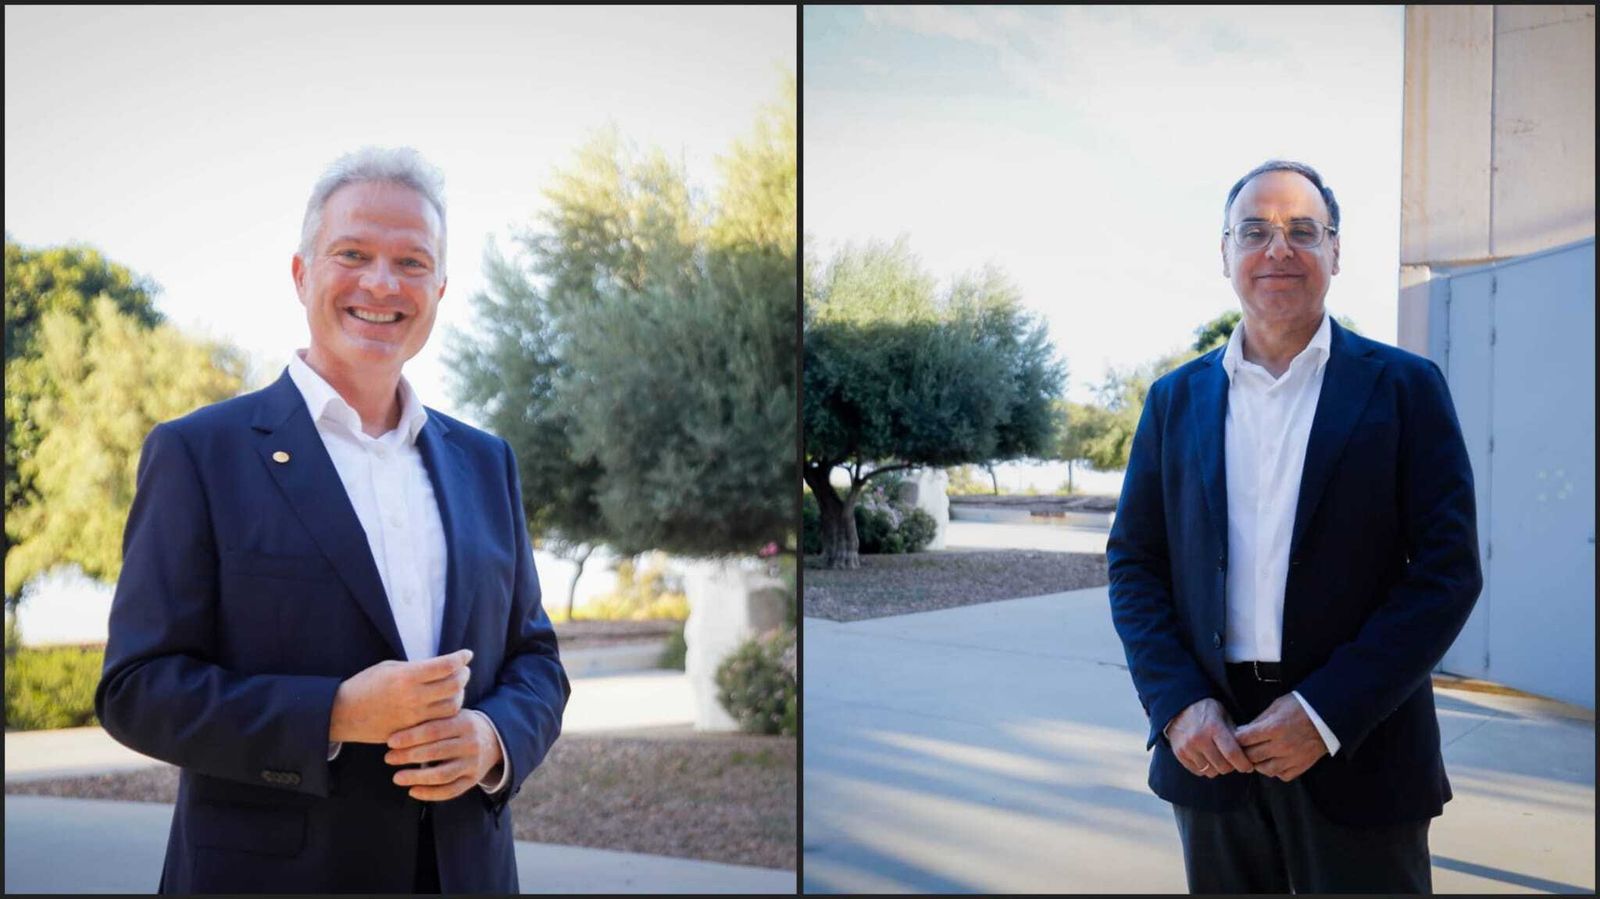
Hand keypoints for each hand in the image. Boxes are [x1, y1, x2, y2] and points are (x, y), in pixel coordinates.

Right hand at [328, 649, 472, 743]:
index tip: (466, 654)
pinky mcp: (412, 731)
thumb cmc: (365, 685)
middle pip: (454, 686)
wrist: (343, 713)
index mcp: (406, 677)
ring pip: (452, 706)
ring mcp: (413, 717)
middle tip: (463, 670)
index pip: (445, 665)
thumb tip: (443, 666)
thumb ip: (417, 668)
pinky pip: (439, 722)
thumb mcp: (389, 668)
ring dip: (459, 695)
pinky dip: (448, 712)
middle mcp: (413, 697)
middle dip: (464, 675)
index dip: (461, 658)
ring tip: (455, 687)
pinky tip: (445, 703)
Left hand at [385, 710, 503, 801]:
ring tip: (397, 777)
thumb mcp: (453, 715)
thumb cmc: (461, 725)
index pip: (434, 730)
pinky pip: (450, 791)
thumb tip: (396, 724)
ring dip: (417, 777)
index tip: (390, 741)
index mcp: (464, 723)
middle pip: (436, 752)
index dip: (410, 737)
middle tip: (388, 758)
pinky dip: (430, 794)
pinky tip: (413, 791)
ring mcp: (473, 764)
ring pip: (442, 775)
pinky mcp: (473, 780)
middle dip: (408, 756)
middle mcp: (471, 744)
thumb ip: (432, 719)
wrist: (494, 738)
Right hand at [1166, 697, 1252, 777]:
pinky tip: (1207, 758)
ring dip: (1218, 768)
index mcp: (1213, 727)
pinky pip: (1198, 771)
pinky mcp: (1179, 754)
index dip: (1244, 764)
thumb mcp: (1224, 716)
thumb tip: (1249, 755)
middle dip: (1231, 767)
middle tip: (1233, 761)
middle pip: (1222, 766)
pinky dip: (1205, 768)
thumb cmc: (1207, 711)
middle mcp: (1199, 738)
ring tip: (1219, 758)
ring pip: (1211, 771)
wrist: (1179, 707)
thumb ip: (1235, 734)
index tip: (1249, 767)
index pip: (1232, 754)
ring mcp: (1187, 747)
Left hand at [1235, 693, 1327, 781]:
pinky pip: (1282, 775)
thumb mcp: (1276, 707)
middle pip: (1252, 756)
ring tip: (1257, 757)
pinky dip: (1275, 771)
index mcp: (1274, 728)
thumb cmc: (1300, 707)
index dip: (1236, 738)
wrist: (1328, 716)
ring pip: (1265, 770)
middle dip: (1243, 752)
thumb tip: (1242, 731)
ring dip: (1258, 764)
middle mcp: (1282, 745)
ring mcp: (1293, 758)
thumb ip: (1259, 720)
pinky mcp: (1302, 765)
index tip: (1234, 737)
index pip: (1244, 739)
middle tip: (1242, 749)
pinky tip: (1274, 762)